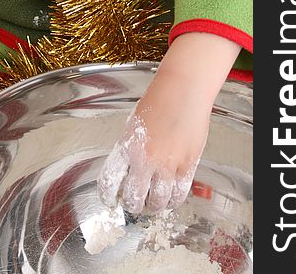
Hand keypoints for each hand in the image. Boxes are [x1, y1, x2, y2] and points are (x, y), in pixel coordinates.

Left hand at [97, 83, 209, 213]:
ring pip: (158, 202)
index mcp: (126, 146)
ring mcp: (168, 164)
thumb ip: (129, 148)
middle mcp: (145, 159)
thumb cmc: (158, 101)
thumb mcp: (133, 124)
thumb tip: (128, 171)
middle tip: (134, 203)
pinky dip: (173, 200)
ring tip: (153, 202)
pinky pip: (179, 193)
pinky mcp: (188, 166)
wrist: (183, 90)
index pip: (109, 181)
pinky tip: (170, 197)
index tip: (109, 200)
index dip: (106, 196)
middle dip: (132, 205)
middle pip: (134, 198)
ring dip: (153, 206)